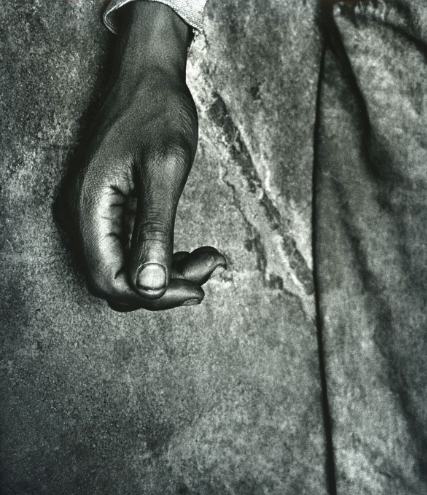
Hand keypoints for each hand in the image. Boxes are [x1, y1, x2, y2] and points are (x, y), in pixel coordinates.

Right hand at [60, 2, 225, 310]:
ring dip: (170, 272)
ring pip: (128, 269)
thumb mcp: (164, 171)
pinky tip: (192, 251)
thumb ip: (155, 231)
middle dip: (167, 284)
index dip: (154, 295)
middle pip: (118, 281)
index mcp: (89, 209)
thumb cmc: (156, 112)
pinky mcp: (109, 210)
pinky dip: (163, 257)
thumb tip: (150, 287)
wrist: (147, 76)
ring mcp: (94, 215)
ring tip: (209, 257)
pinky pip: (132, 251)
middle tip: (209, 265)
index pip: (110, 280)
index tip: (196, 289)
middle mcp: (83, 217)